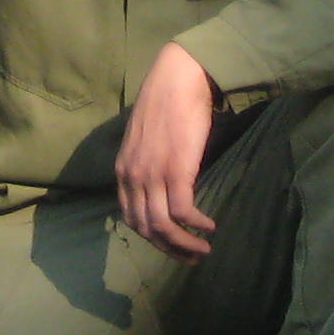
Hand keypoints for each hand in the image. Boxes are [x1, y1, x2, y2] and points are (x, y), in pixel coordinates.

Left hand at [115, 42, 218, 259]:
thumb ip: (147, 164)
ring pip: (163, 226)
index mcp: (123, 170)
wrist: (178, 78)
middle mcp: (133, 177)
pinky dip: (196, 224)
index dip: (151, 237)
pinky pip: (182, 212)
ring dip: (184, 244)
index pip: (130, 217)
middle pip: (145, 228)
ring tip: (202, 249)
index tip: (171, 244)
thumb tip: (162, 186)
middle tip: (190, 256)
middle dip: (168, 248)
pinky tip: (209, 226)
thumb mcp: (145, 140)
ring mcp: (152, 175)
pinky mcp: (175, 170)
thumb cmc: (166, 103)